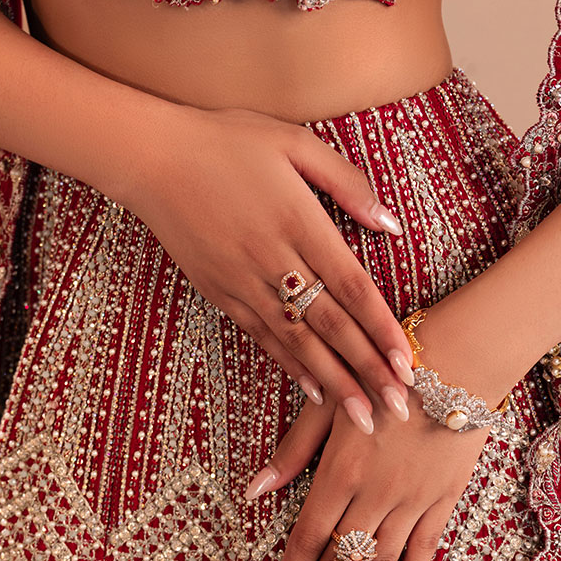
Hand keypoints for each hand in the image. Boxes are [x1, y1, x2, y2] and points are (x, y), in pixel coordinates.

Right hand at [128, 102, 413, 433]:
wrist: (152, 158)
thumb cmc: (227, 141)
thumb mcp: (294, 142)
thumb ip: (347, 182)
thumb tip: (390, 223)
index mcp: (300, 221)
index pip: (352, 288)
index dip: (382, 330)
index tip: (408, 364)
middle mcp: (274, 259)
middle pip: (330, 326)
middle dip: (366, 371)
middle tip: (397, 410)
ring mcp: (244, 281)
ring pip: (298, 342)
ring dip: (333, 383)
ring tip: (362, 419)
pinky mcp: (221, 293)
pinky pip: (263, 337)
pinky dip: (291, 366)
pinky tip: (315, 391)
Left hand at [249, 396, 489, 560]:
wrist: (459, 361)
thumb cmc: (382, 375)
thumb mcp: (329, 405)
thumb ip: (292, 451)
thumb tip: (253, 490)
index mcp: (339, 472)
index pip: (305, 541)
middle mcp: (373, 495)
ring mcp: (412, 501)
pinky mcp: (444, 500)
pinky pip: (424, 551)